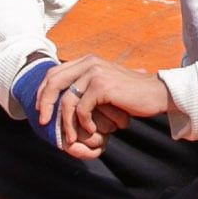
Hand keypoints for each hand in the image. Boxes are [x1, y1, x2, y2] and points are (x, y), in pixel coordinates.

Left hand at [32, 54, 168, 158]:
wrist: (157, 94)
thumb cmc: (131, 95)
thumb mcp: (105, 85)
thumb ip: (86, 85)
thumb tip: (63, 98)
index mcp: (87, 61)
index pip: (54, 72)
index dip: (42, 91)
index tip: (40, 109)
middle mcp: (89, 63)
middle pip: (53, 82)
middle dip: (45, 104)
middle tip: (43, 122)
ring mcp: (95, 73)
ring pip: (67, 100)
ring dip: (66, 122)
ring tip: (71, 137)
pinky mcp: (102, 86)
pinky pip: (82, 109)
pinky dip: (84, 123)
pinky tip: (93, 130)